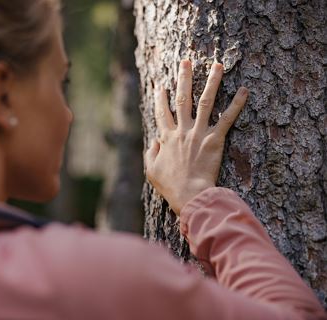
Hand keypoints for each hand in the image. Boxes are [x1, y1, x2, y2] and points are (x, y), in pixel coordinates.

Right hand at [145, 60, 247, 214]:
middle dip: (184, 78)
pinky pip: (227, 118)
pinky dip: (236, 104)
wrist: (190, 194)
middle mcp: (182, 130)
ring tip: (217, 65)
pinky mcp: (215, 139)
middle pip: (183, 99)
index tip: (161, 85)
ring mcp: (199, 133)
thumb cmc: (170, 185)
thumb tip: (153, 141)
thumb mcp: (152, 171)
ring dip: (211, 82)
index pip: (162, 112)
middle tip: (186, 61)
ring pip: (205, 102)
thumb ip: (150, 153)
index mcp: (166, 137)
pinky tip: (244, 90)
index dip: (160, 97)